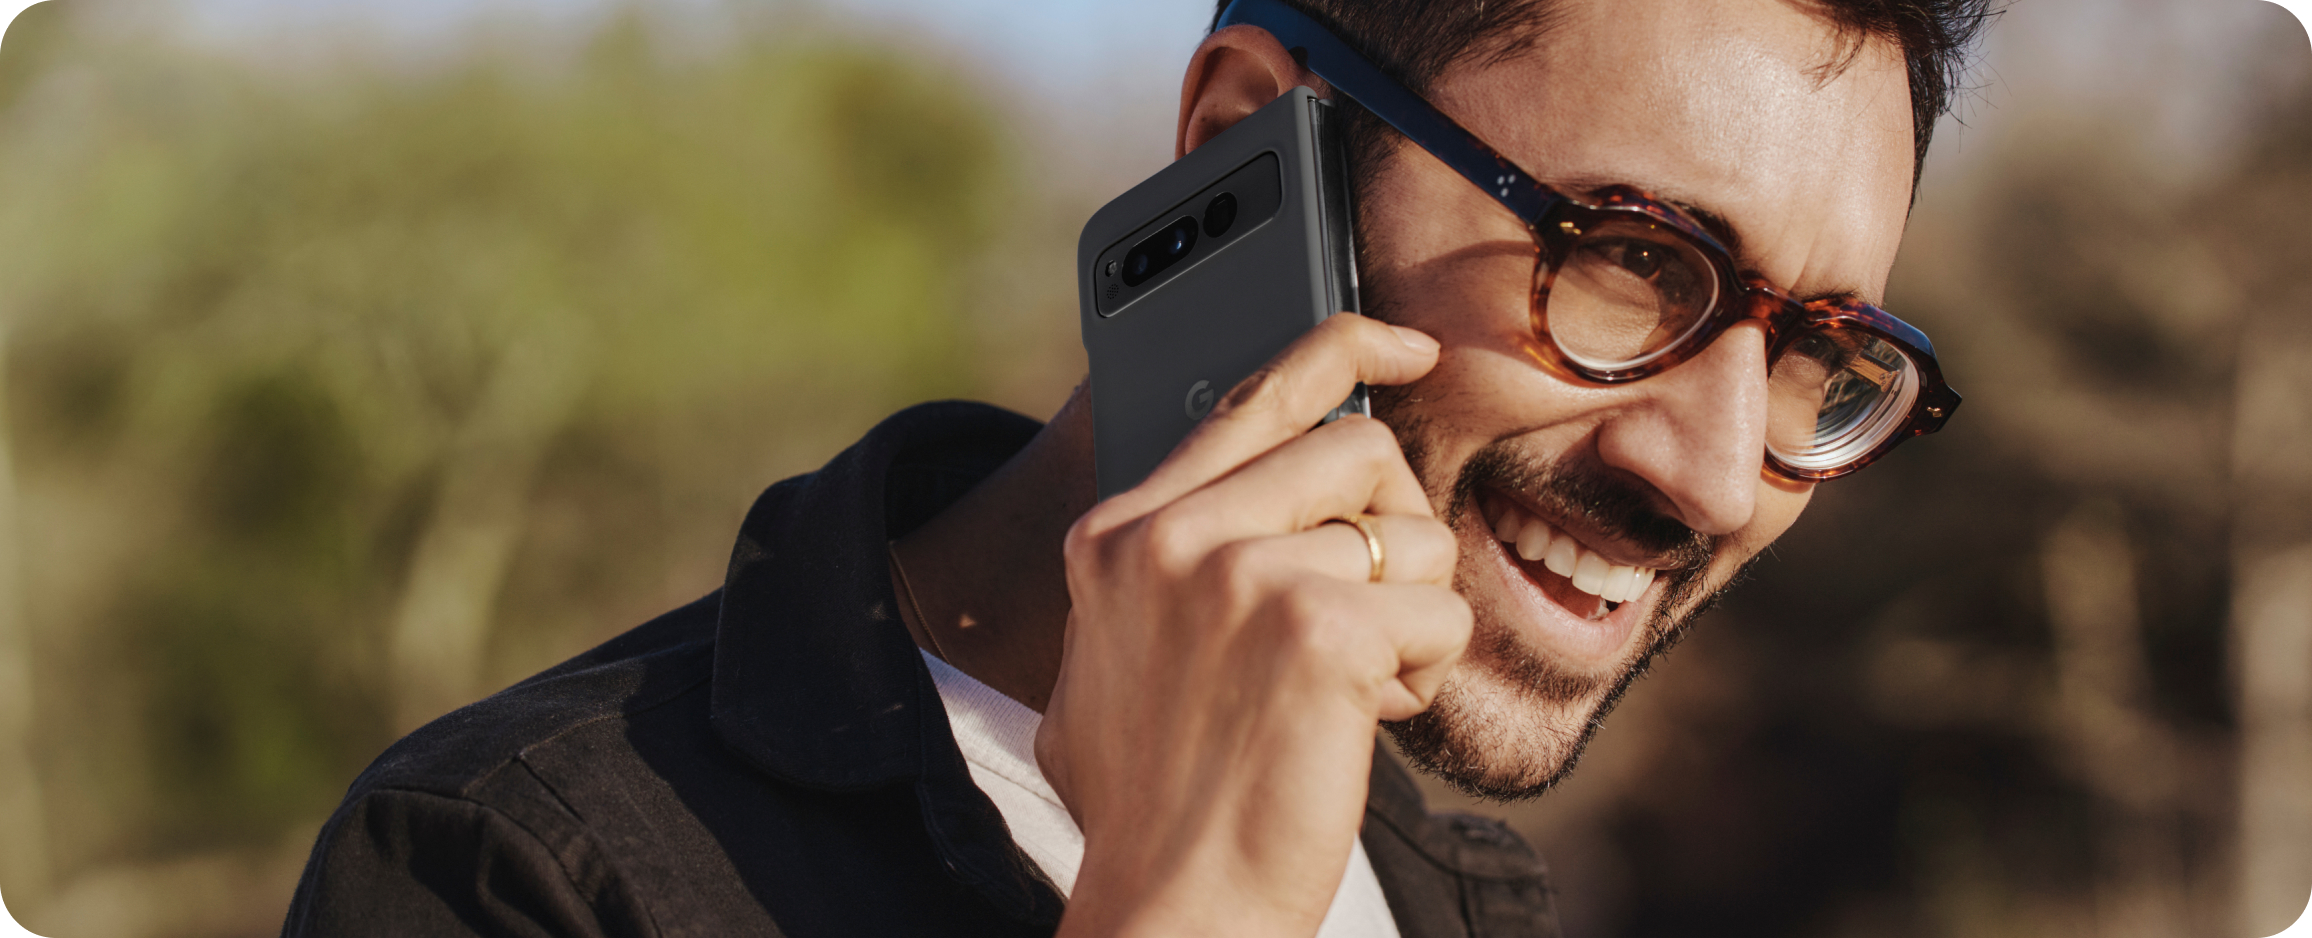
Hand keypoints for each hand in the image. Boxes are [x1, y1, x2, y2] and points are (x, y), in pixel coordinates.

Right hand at [1039, 313, 1472, 936]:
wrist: (1169, 905)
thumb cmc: (1151, 807)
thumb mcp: (1112, 662)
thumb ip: (1160, 575)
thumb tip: (1235, 510)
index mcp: (1120, 534)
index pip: (1253, 397)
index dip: (1347, 348)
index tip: (1409, 346)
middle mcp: (1171, 535)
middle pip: (1357, 449)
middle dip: (1395, 531)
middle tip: (1372, 616)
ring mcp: (1242, 574)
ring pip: (1410, 533)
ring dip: (1410, 614)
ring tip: (1356, 690)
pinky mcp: (1319, 630)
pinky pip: (1437, 609)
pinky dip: (1424, 673)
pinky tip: (1367, 723)